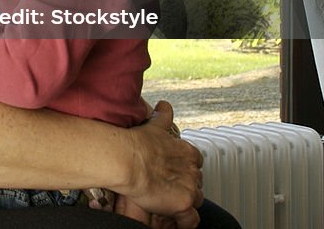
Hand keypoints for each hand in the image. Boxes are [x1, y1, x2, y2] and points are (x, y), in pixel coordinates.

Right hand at [119, 101, 202, 228]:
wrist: (126, 158)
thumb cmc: (136, 143)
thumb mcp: (154, 125)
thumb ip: (163, 117)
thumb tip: (164, 105)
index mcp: (188, 151)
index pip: (196, 163)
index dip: (185, 167)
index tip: (173, 170)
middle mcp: (193, 169)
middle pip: (197, 181)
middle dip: (185, 184)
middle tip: (167, 186)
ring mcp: (189, 186)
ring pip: (197, 199)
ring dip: (185, 200)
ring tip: (168, 202)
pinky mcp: (183, 203)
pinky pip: (191, 219)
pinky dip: (185, 220)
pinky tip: (175, 217)